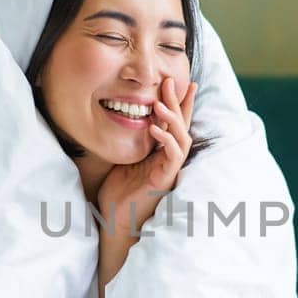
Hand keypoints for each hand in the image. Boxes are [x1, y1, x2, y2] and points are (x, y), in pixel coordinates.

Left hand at [97, 77, 196, 235]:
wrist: (116, 217)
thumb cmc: (119, 189)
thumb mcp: (124, 156)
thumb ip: (131, 138)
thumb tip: (123, 113)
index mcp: (161, 151)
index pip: (175, 122)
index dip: (179, 102)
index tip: (179, 81)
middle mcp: (170, 158)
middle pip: (181, 125)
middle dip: (178, 101)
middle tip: (170, 80)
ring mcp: (170, 168)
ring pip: (181, 138)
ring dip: (173, 119)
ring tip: (159, 103)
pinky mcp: (165, 178)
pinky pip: (172, 156)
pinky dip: (166, 140)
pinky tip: (155, 128)